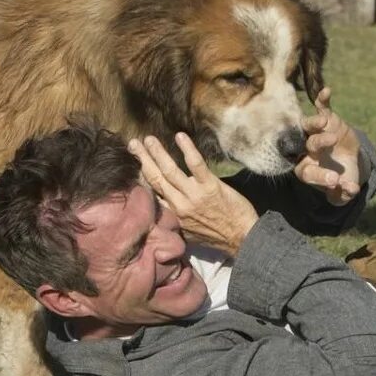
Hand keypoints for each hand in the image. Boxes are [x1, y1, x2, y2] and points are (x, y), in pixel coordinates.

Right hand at [128, 133, 258, 253]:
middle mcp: (179, 205)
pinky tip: (179, 136)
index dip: (140, 176)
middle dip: (142, 159)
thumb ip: (175, 219)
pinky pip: (195, 165)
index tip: (133, 163)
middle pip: (155, 178)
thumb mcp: (188, 233)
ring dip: (157, 153)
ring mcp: (194, 195)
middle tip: (133, 143)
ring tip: (148, 139)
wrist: (241, 238)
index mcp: (173, 215)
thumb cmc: (217, 237)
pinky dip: (187, 149)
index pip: (151, 193)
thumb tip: (163, 209)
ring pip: (170, 170)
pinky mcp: (210, 187)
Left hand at [295, 87, 366, 205]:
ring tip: (324, 121)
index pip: (308, 173)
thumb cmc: (342, 179)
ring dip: (315, 122)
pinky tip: (326, 91)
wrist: (347, 163)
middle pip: (307, 146)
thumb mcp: (343, 193)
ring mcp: (315, 133)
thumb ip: (344, 194)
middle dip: (318, 143)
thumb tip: (351, 189)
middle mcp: (307, 151)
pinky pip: (322, 108)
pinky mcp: (327, 119)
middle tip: (331, 141)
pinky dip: (322, 100)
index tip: (335, 180)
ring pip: (310, 126)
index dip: (320, 176)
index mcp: (307, 170)